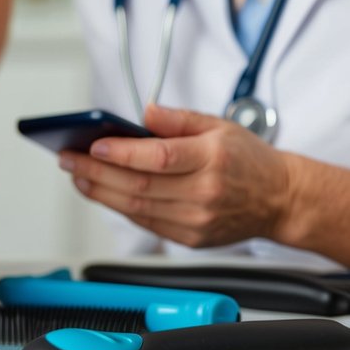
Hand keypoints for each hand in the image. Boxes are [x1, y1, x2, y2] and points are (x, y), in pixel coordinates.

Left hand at [59, 104, 294, 247]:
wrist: (280, 199)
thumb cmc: (247, 160)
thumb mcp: (219, 125)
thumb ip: (178, 118)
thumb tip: (144, 111)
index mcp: (212, 158)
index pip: (159, 157)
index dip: (122, 153)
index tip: (93, 146)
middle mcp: (204, 192)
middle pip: (139, 185)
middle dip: (95, 173)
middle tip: (68, 159)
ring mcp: (196, 219)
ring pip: (136, 208)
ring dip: (99, 192)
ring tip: (76, 175)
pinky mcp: (190, 238)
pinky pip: (145, 222)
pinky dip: (119, 207)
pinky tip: (101, 192)